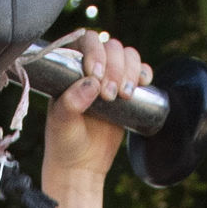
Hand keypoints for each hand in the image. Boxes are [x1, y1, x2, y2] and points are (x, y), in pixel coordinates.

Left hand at [40, 30, 152, 196]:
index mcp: (71, 67)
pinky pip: (141, 72)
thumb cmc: (64, 142)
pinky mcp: (126, 92)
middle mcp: (92, 67)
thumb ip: (70, 102)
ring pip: (129, 56)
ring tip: (124, 96)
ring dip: (131, 71)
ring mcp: (111, 78)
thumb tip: (91, 83)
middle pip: (112, 47)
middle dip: (115, 68)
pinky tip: (143, 84)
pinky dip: (145, 74)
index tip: (95, 75)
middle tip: (109, 96)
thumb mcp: (61, 123)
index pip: (87, 42)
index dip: (95, 51)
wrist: (81, 166)